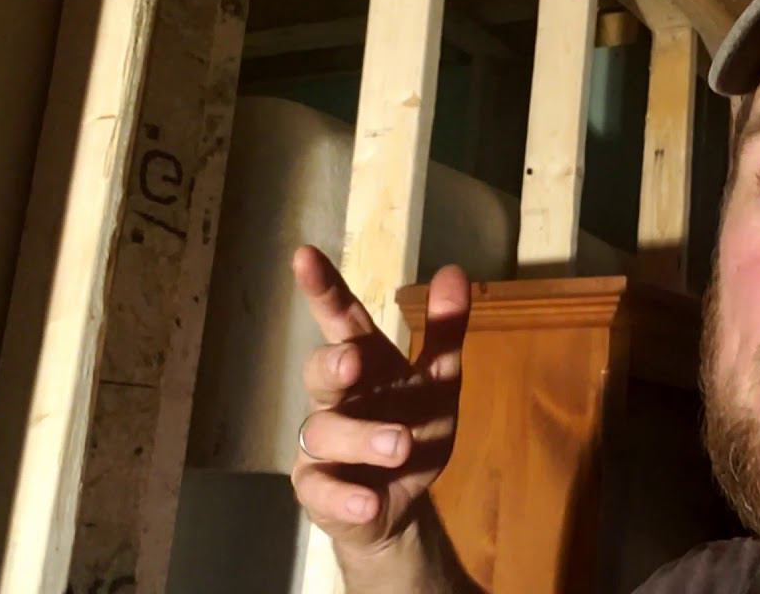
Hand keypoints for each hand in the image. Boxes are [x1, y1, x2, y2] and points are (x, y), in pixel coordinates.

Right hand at [289, 245, 469, 557]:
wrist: (401, 504)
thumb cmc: (412, 428)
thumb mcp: (437, 381)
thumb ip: (444, 330)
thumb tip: (455, 269)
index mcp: (365, 365)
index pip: (341, 320)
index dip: (323, 289)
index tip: (304, 255)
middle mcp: (336, 399)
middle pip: (320, 371)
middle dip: (332, 364)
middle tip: (352, 361)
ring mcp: (321, 446)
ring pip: (325, 432)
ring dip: (362, 438)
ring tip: (401, 445)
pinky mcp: (319, 491)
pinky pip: (322, 492)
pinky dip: (345, 496)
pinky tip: (369, 500)